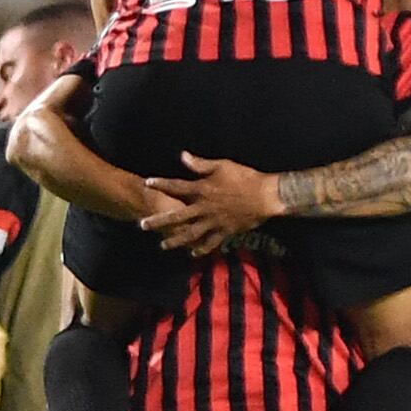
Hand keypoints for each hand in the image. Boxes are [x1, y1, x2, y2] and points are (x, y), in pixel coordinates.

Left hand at [141, 153, 281, 254]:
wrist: (267, 196)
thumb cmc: (245, 178)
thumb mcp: (223, 166)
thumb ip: (201, 164)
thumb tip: (182, 156)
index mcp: (202, 190)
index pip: (176, 186)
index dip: (161, 184)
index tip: (147, 183)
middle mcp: (204, 208)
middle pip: (177, 216)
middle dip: (159, 221)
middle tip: (142, 225)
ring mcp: (214, 221)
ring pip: (190, 234)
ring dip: (175, 241)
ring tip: (163, 246)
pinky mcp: (225, 231)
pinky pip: (211, 242)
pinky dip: (202, 249)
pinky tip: (192, 254)